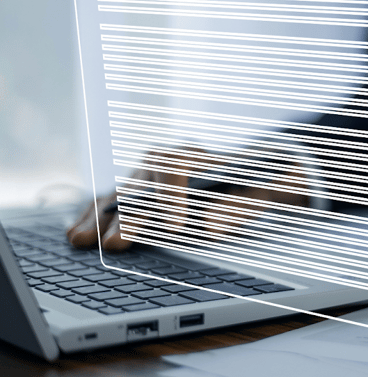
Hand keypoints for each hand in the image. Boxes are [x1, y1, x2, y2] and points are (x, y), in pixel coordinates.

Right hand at [66, 145, 308, 250]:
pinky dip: (94, 219)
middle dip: (129, 215)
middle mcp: (165, 162)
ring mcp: (146, 178)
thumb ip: (238, 206)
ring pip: (119, 195)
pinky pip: (110, 205)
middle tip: (119, 242)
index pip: (176, 168)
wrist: (254, 172)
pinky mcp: (135, 195)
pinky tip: (77, 234)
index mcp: (196, 154)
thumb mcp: (261, 189)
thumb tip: (207, 225)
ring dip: (101, 220)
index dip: (171, 196)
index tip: (173, 223)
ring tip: (82, 241)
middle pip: (140, 185)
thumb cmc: (257, 181)